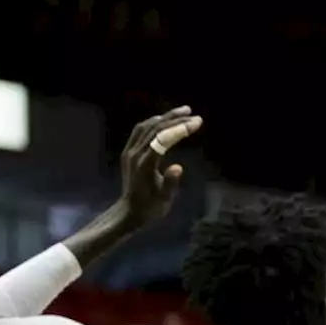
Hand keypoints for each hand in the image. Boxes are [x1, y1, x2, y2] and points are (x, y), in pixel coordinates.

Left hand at [119, 106, 203, 224]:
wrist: (129, 212)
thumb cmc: (150, 208)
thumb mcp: (164, 200)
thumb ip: (170, 183)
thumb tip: (178, 167)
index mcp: (145, 165)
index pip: (163, 139)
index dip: (180, 129)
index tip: (197, 123)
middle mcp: (135, 154)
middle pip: (155, 129)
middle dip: (176, 119)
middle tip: (194, 116)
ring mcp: (130, 151)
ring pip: (147, 126)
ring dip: (165, 117)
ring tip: (183, 112)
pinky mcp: (128, 152)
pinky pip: (140, 131)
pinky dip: (154, 122)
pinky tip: (164, 121)